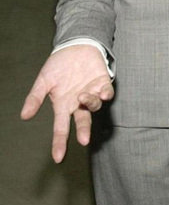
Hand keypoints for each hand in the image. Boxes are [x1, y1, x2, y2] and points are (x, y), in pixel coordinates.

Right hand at [21, 45, 113, 162]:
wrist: (74, 46)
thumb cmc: (58, 65)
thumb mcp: (43, 81)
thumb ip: (35, 98)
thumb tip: (24, 116)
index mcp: (63, 105)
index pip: (61, 127)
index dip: (59, 142)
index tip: (58, 158)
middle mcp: (78, 103)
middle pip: (82, 121)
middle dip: (83, 131)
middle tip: (84, 140)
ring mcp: (91, 93)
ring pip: (94, 106)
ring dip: (89, 104)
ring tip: (82, 97)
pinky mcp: (102, 82)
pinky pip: (107, 92)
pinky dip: (106, 94)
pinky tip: (103, 94)